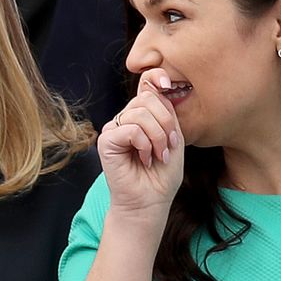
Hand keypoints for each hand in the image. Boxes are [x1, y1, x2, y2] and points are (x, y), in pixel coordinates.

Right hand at [96, 69, 184, 224]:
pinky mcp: (106, 140)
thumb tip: (160, 86)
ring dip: (157, 137)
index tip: (170, 83)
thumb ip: (168, 114)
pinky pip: (131, 129)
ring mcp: (114, 128)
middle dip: (166, 122)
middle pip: (147, 98)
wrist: (149, 203)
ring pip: (141, 113)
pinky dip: (144, 144)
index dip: (156, 77)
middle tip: (168, 146)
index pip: (146, 85)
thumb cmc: (161, 176)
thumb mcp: (174, 139)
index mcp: (142, 116)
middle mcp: (126, 118)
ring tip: (158, 156)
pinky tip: (145, 159)